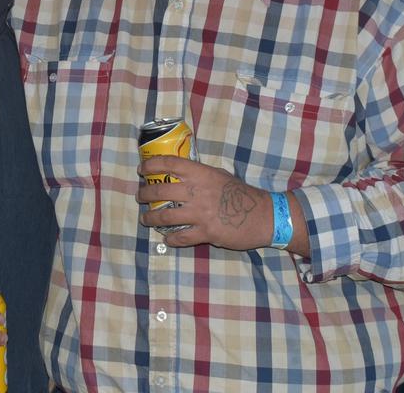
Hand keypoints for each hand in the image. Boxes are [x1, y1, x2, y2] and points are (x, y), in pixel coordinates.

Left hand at [137, 156, 271, 249]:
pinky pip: (181, 238)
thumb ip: (200, 175)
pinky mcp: (206, 233)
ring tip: (145, 219)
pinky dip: (170, 239)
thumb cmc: (241, 193)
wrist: (263, 215)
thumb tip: (180, 174)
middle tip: (140, 196)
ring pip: (165, 217)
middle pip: (161, 191)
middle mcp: (197, 192)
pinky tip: (167, 238)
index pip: (169, 164)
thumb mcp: (220, 176)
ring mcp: (200, 214)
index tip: (142, 169)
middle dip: (145, 194)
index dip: (151, 165)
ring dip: (150, 218)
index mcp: (201, 174)